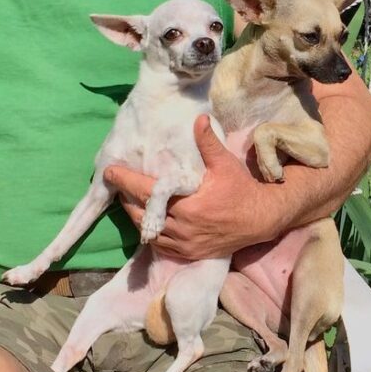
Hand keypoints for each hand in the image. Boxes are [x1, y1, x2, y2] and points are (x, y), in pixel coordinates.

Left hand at [103, 115, 282, 259]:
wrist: (261, 220)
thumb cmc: (241, 189)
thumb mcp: (225, 163)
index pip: (147, 192)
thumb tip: (198, 118)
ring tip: (126, 197)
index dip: (125, 181)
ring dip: (134, 214)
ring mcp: (184, 244)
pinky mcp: (187, 253)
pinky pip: (159, 245)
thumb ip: (208, 142)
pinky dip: (148, 231)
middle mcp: (182, 228)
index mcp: (188, 206)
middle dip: (125, 197)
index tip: (109, 170)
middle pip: (141, 213)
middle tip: (116, 182)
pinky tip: (144, 218)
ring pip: (147, 231)